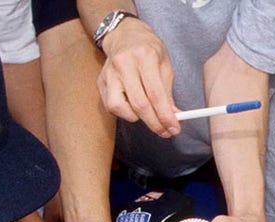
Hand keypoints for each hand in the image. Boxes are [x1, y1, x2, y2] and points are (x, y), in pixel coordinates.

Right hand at [97, 18, 179, 137]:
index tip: (174, 128)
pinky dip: (124, 112)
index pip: (155, 94)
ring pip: (119, 108)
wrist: (125, 35)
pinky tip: (133, 106)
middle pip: (138, 104)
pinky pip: (111, 106)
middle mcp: (124, 64)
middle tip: (165, 132)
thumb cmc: (148, 49)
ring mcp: (109, 73)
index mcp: (144, 56)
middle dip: (154, 123)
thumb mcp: (164, 65)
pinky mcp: (100, 82)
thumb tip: (173, 116)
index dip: (165, 116)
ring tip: (146, 112)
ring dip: (136, 117)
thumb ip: (168, 92)